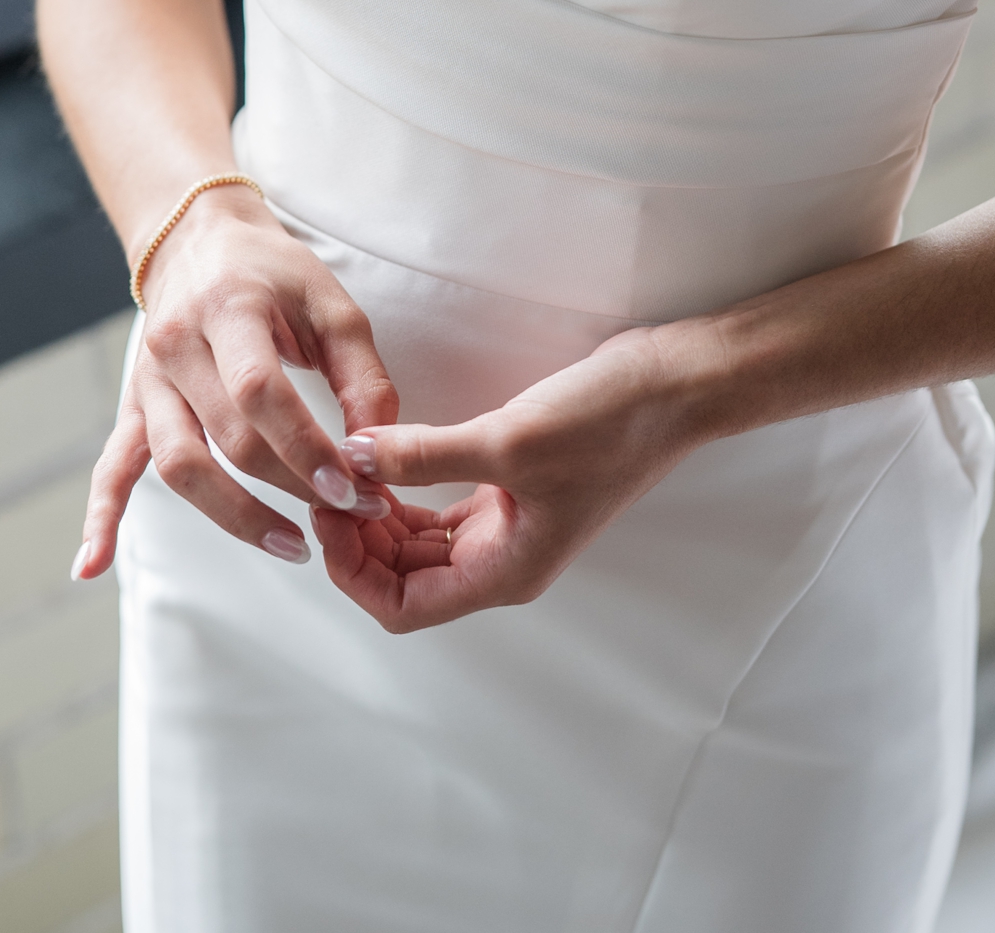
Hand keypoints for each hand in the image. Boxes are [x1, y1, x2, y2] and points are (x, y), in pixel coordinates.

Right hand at [73, 186, 398, 578]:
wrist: (197, 239)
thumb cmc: (272, 271)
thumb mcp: (330, 301)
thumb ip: (361, 374)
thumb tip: (377, 450)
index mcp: (228, 310)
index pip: (259, 392)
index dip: (305, 447)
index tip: (351, 489)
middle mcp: (177, 345)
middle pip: (227, 437)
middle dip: (293, 485)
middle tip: (347, 515)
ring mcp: (150, 379)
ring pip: (178, 463)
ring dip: (234, 516)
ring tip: (292, 546)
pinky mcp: (135, 404)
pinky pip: (112, 465)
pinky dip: (101, 516)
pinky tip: (92, 565)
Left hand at [310, 325, 705, 631]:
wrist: (671, 388)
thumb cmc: (606, 424)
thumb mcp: (509, 440)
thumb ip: (425, 454)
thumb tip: (352, 458)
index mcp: (505, 572)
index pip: (403, 606)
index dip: (354, 573)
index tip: (326, 515)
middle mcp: (503, 561)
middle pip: (404, 580)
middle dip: (357, 542)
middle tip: (323, 484)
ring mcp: (508, 527)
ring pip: (418, 546)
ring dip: (377, 518)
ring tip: (344, 470)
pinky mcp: (510, 489)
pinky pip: (438, 513)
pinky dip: (404, 494)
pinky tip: (383, 459)